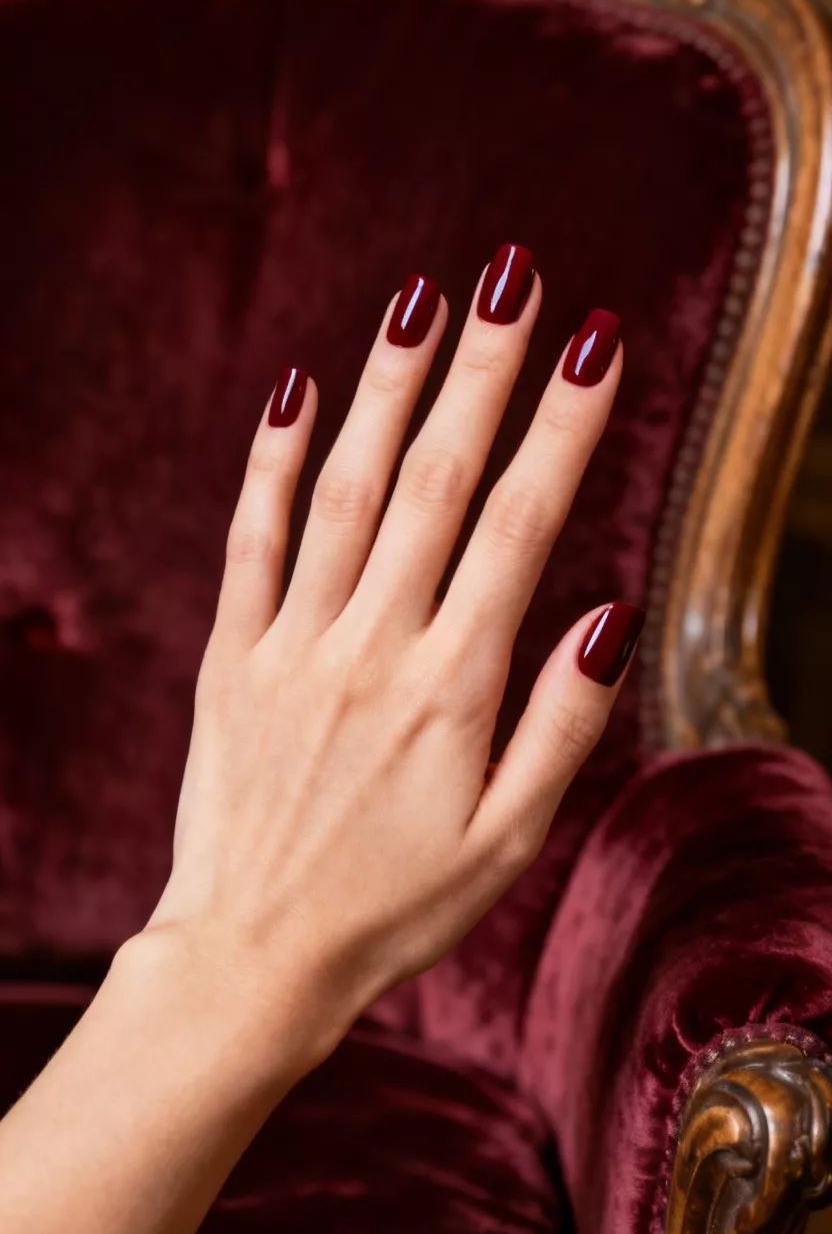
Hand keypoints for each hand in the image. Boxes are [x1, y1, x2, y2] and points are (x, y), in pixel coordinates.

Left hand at [146, 247, 638, 1066]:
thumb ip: (563, 723)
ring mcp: (291, 645)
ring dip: (388, 390)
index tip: (595, 340)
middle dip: (481, 370)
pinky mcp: (229, 658)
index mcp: (454, 688)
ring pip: (345, 490)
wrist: (253, 958)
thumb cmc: (397, 907)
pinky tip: (296, 389)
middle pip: (437, 481)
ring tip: (425, 301)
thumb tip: (608, 611)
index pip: (521, 525)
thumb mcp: (510, 841)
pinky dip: (270, 463)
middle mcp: (372, 646)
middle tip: (514, 275)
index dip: (562, 425)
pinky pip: (250, 541)